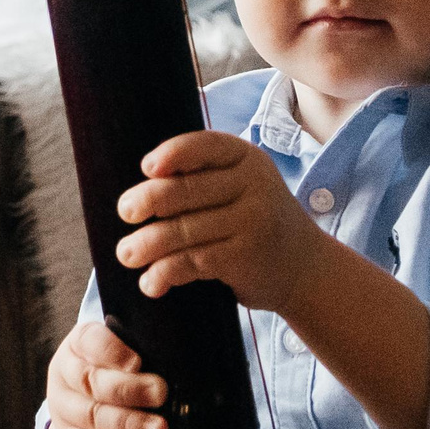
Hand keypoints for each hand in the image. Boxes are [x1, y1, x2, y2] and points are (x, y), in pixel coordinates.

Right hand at [44, 318, 168, 428]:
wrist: (80, 411)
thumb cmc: (113, 372)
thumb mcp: (119, 353)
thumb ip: (142, 350)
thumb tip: (182, 357)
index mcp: (79, 345)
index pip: (90, 341)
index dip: (112, 352)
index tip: (138, 362)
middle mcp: (66, 375)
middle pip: (92, 381)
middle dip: (129, 389)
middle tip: (161, 393)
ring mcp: (66, 412)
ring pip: (94, 417)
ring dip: (130, 426)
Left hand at [115, 130, 323, 312]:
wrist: (304, 266)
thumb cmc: (255, 219)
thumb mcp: (243, 185)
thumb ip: (204, 177)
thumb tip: (140, 188)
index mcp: (246, 158)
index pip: (204, 146)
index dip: (173, 154)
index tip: (146, 168)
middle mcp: (253, 186)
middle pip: (186, 190)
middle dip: (147, 201)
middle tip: (125, 212)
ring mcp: (252, 222)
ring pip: (184, 230)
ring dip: (147, 244)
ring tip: (127, 253)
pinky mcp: (245, 258)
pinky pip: (193, 262)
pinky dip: (165, 273)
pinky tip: (150, 282)